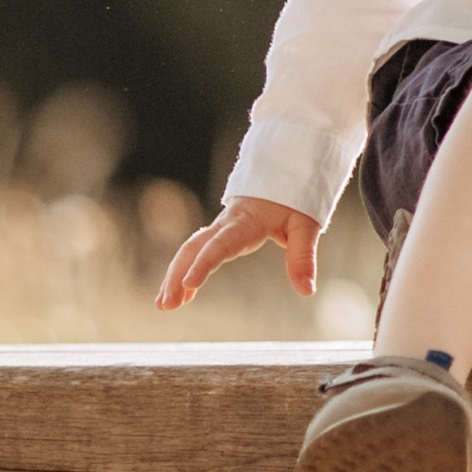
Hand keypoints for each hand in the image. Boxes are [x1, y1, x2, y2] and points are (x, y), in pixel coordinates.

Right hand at [157, 195, 321, 311]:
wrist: (287, 166)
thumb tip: (306, 291)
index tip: (188, 284)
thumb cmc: (297, 196)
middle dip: (177, 275)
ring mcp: (221, 226)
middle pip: (194, 247)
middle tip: (167, 304)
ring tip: (165, 305)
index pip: (220, 244)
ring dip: (175, 275)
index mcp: (246, 221)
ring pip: (190, 249)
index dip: (203, 264)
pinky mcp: (222, 230)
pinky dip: (186, 269)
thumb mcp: (306, 224)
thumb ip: (303, 257)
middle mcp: (227, 223)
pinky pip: (198, 249)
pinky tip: (182, 295)